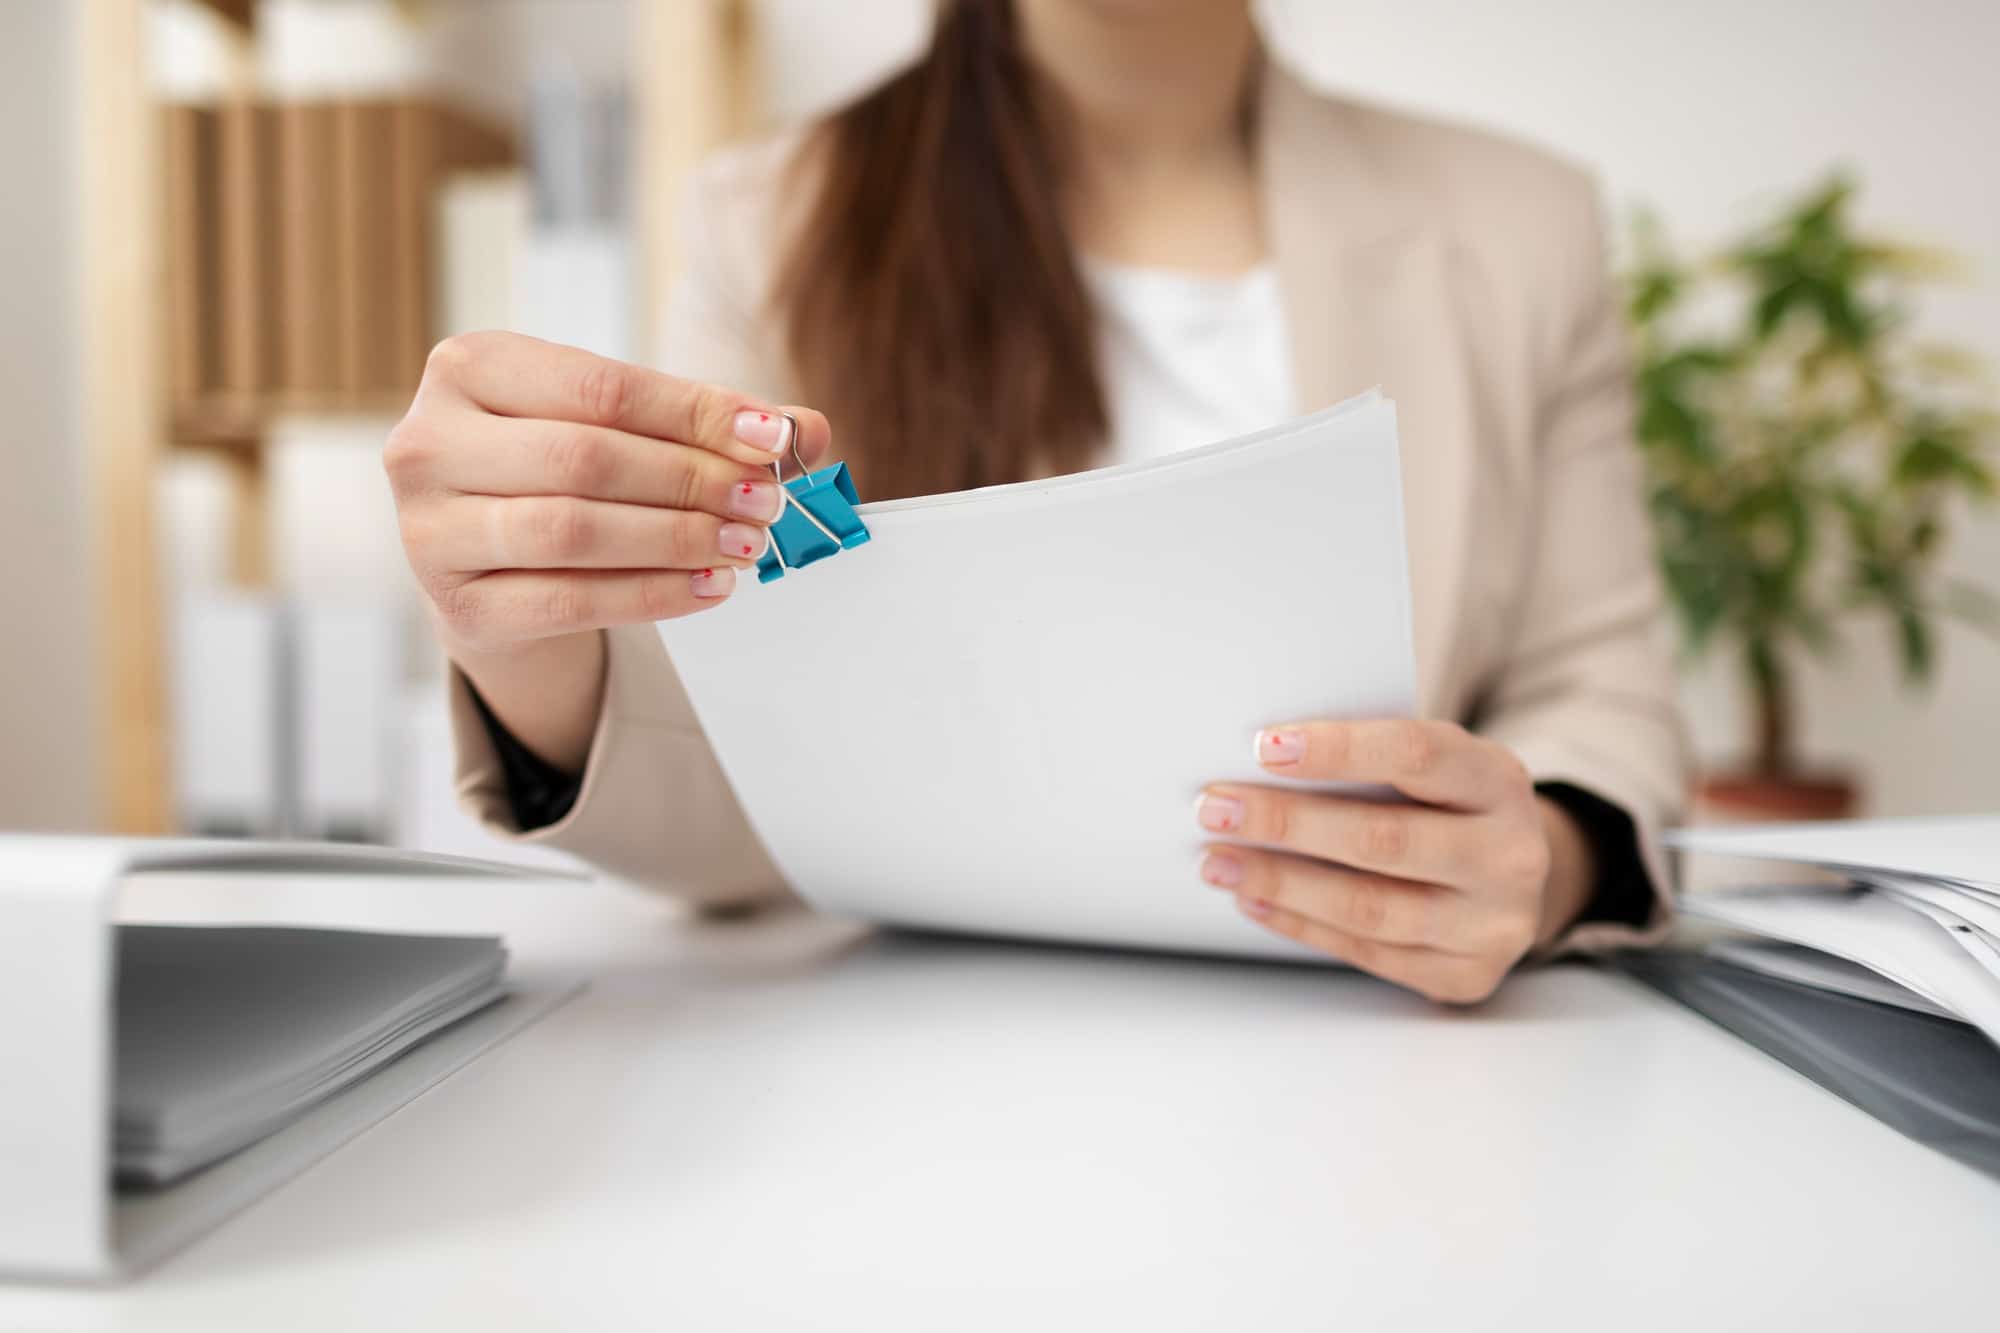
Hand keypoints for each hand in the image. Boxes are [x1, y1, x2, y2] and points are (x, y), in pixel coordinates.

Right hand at [388, 331, 830, 653]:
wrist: (490, 570)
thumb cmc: (557, 478)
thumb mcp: (618, 431)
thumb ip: (703, 423)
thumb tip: (807, 430)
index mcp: (467, 368)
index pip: (599, 387)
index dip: (695, 413)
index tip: (774, 437)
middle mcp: (430, 443)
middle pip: (585, 457)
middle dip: (692, 480)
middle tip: (766, 501)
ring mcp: (431, 530)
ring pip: (573, 530)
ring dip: (677, 538)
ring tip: (746, 544)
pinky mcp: (458, 607)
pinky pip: (570, 600)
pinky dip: (652, 595)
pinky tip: (709, 587)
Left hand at [1194, 720, 1595, 1003]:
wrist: (1513, 877)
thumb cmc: (1449, 805)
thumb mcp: (1437, 767)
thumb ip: (1372, 761)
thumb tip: (1261, 759)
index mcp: (1498, 779)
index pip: (1416, 754)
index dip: (1338, 750)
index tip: (1264, 746)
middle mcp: (1508, 854)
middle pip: (1383, 839)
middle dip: (1286, 822)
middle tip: (1214, 808)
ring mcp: (1493, 923)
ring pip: (1369, 907)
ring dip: (1280, 882)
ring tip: (1218, 862)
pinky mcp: (1465, 974)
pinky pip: (1366, 952)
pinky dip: (1300, 924)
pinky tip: (1254, 898)